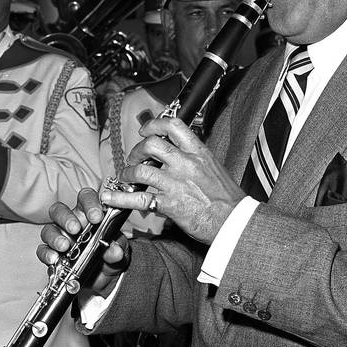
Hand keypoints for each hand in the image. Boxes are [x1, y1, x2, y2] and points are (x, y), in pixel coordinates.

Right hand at [37, 188, 130, 297]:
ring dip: (55, 236)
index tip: (97, 216)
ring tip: (65, 246)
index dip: (89, 203)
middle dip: (66, 217)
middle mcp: (72, 222)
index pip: (85, 198)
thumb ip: (118, 249)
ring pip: (48, 229)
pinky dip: (46, 254)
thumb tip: (114, 250)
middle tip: (76, 229)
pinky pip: (42, 250)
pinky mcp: (52, 254)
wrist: (103, 280)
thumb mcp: (120, 254)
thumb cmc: (110, 257)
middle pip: (60, 210)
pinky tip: (54, 259)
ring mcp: (60, 238)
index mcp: (89, 214)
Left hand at [101, 116, 243, 245]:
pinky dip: (120, 198)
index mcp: (198, 152)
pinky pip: (138, 198)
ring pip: (141, 169)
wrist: (235, 222)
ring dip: (128, 173)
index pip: (173, 126)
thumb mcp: (214, 168)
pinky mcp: (170, 204)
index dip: (154, 124)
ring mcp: (176, 183)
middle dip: (136, 150)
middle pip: (151, 144)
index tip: (145, 130)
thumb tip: (178, 155)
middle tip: (134, 158)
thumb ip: (194, 159)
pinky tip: (110, 198)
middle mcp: (186, 163)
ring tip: (125, 178)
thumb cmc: (227, 198)